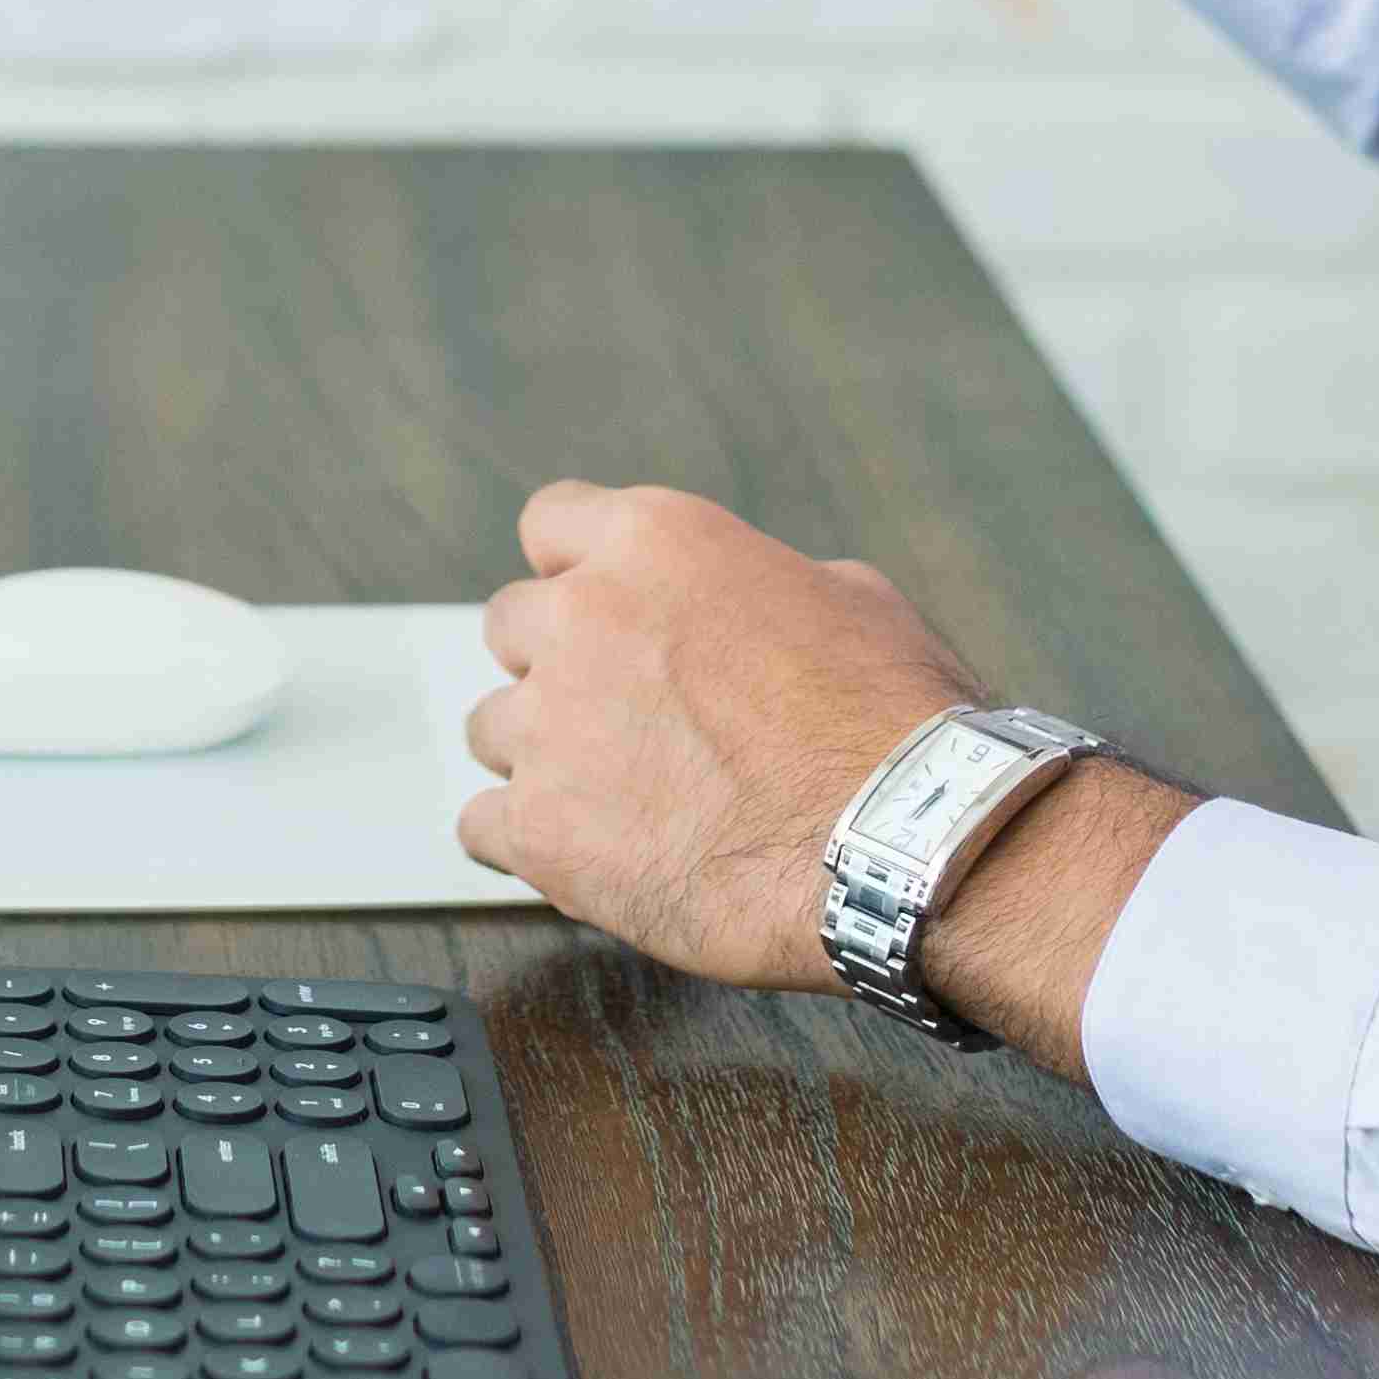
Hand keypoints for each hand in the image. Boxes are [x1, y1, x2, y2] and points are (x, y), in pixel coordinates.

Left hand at [460, 477, 969, 991]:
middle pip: (509, 624)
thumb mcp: (851, 600)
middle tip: (621, 714)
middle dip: (555, 663)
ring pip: (490, 727)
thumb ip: (759, 585)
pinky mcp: (539, 829)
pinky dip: (527, 841)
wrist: (898, 845)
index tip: (598, 609)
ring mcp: (550, 725)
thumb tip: (745, 604)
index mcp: (656, 542)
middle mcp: (584, 617)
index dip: (576, 570)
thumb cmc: (893, 725)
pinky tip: (587, 855)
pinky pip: (480, 827)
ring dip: (540, 755)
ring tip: (618, 797)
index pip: (551, 522)